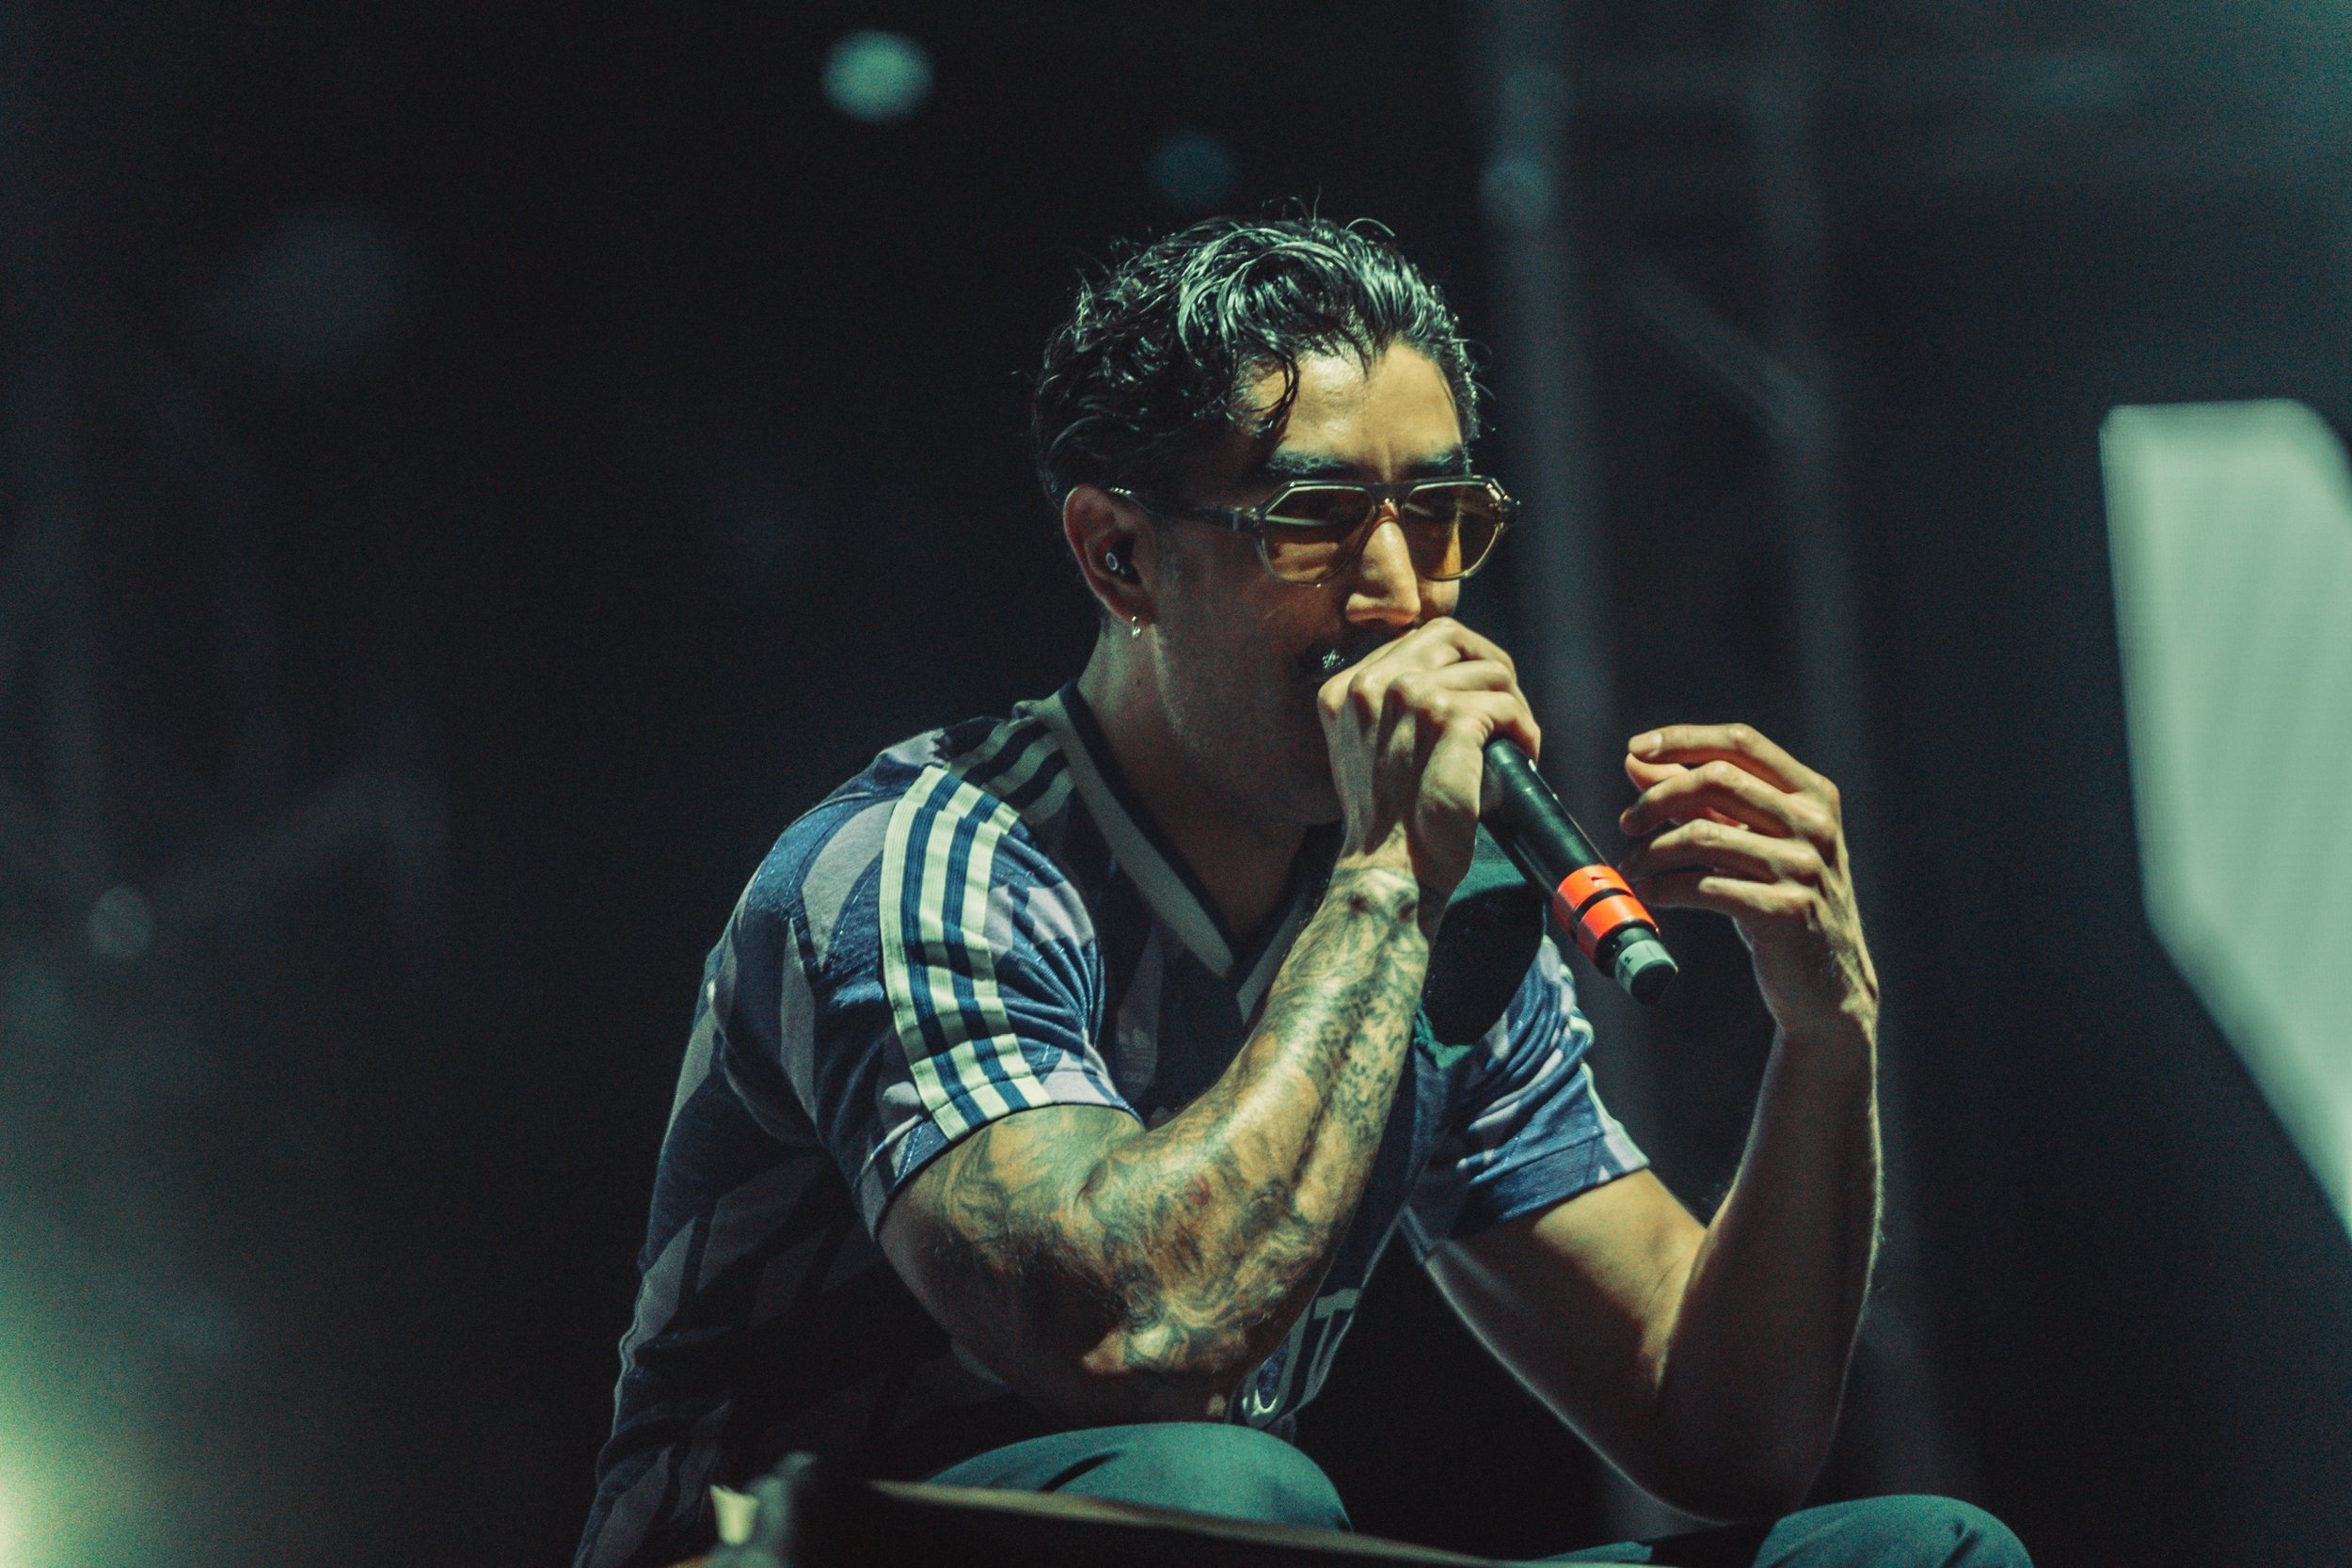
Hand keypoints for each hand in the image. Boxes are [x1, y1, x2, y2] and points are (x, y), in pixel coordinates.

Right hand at [1316, 618, 1538, 917]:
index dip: (1458, 665)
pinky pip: (1507, 704)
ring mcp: (1410, 698)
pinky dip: (1525, 730)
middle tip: (1505, 709)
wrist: (1389, 872)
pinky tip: (1522, 757)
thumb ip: (1387, 710)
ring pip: (1489, 671)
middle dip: (1490, 667)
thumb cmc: (1388, 824)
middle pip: (1451, 637)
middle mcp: (1371, 685)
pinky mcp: (1449, 720)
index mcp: (1344, 689)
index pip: (1415, 640)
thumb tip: (1444, 678)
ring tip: (1513, 743)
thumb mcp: (1366, 751)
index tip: (1476, 697)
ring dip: (1513, 706)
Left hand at [1615, 724, 1877, 1042]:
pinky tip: (1649, 893)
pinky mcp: (1786, 911)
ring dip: (1652, 851)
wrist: (1827, 984)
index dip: (1682, 740)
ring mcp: (1805, 867)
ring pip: (1702, 835)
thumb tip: (1636, 760)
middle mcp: (1815, 824)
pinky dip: (1665, 887)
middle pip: (1716, 779)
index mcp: (1813, 794)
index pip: (1740, 743)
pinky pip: (1705, 886)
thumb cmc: (1782, 900)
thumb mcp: (1751, 841)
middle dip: (1657, 798)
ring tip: (1631, 868)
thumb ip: (1699, 798)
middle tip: (1627, 822)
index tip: (1635, 751)